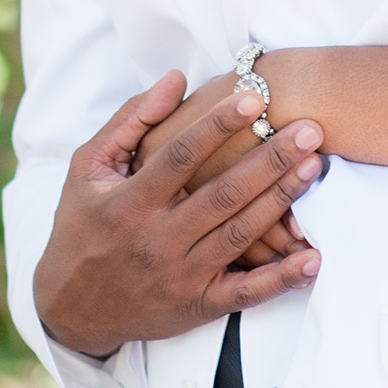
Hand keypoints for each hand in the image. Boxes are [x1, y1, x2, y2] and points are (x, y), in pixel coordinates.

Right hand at [32, 72, 324, 356]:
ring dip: (281, 201)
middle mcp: (157, 240)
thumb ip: (130, 121)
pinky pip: (245, 294)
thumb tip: (176, 78)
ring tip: (315, 167)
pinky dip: (282, 278)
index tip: (255, 97)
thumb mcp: (88, 170)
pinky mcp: (199, 306)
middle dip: (270, 159)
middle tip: (310, 129)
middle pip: (222, 195)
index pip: (180, 158)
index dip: (218, 126)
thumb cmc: (83, 227)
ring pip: (240, 235)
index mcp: (130, 203)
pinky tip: (313, 257)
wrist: (72, 308)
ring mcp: (181, 276)